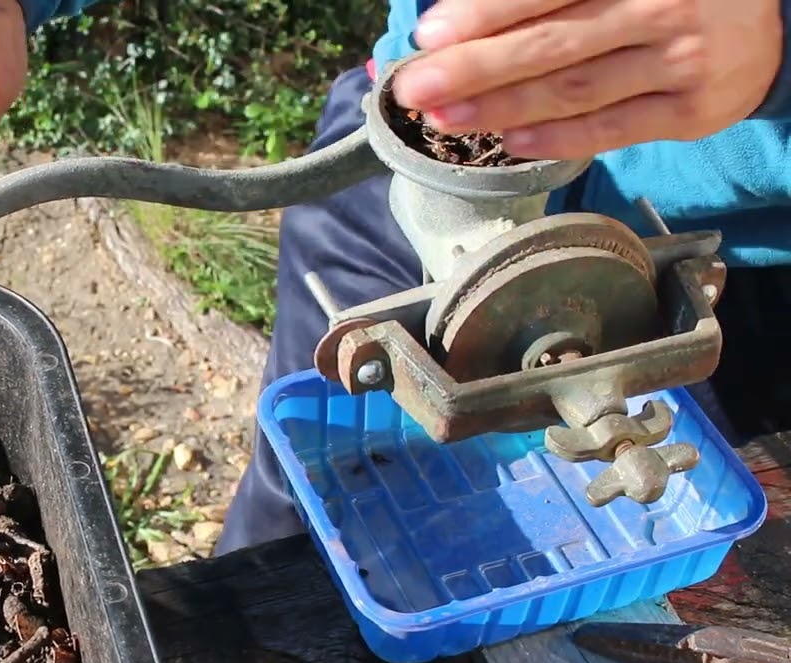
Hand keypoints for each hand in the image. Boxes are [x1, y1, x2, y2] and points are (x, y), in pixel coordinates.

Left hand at [391, 0, 784, 157]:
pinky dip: (555, 137)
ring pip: (574, 90)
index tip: (428, 35)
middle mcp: (662, 5)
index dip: (484, 12)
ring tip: (445, 116)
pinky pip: (610, 129)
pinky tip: (508, 140)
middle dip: (474, 67)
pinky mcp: (690, 113)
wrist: (765, 24)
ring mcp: (681, 61)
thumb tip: (457, 12)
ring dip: (501, 107)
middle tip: (416, 86)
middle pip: (552, 43)